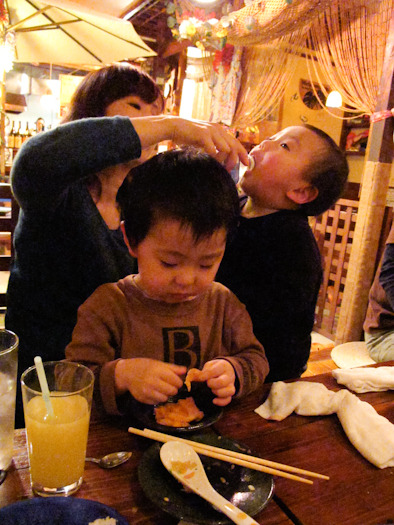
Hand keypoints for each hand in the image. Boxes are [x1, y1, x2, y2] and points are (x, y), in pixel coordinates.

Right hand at [115, 358, 185, 403]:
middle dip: (173, 389)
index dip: (178, 382)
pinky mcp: (143, 399)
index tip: (176, 380)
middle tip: (169, 385)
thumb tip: (186, 371)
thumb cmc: (146, 366)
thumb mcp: (159, 364)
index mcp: (158, 371)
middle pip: (172, 391)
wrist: (127, 373)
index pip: (176, 381)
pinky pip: (156, 402)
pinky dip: (157, 398)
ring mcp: (146, 392)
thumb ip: (173, 368)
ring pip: (165, 399)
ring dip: (166, 395)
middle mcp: (152, 382)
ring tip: (161, 389)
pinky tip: (154, 392)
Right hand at [131, 116, 248, 172]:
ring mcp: (211, 131)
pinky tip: (209, 160)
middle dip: (235, 160)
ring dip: (224, 161)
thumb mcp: (205, 139)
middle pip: (235, 147)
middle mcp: (218, 129)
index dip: (243, 154)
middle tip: (231, 170)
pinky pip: (214, 149)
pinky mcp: (203, 134)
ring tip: (218, 166)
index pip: (236, 143)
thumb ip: (214, 145)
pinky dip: (214, 157)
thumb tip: (223, 157)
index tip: (246, 164)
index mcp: (220, 130)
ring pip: (227, 149)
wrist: (175, 126)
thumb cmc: (189, 135)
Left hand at [200, 359, 235, 406]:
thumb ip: (201, 372)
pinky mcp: (230, 393)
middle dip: (212, 384)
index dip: (204, 376)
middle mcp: (229, 376)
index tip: (199, 378)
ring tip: (212, 390)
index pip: (213, 371)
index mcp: (222, 366)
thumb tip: (190, 379)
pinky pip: (228, 399)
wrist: (226, 370)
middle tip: (207, 384)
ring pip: (229, 391)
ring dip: (218, 393)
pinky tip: (214, 401)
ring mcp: (231, 385)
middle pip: (222, 382)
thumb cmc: (214, 368)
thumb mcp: (208, 366)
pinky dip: (221, 402)